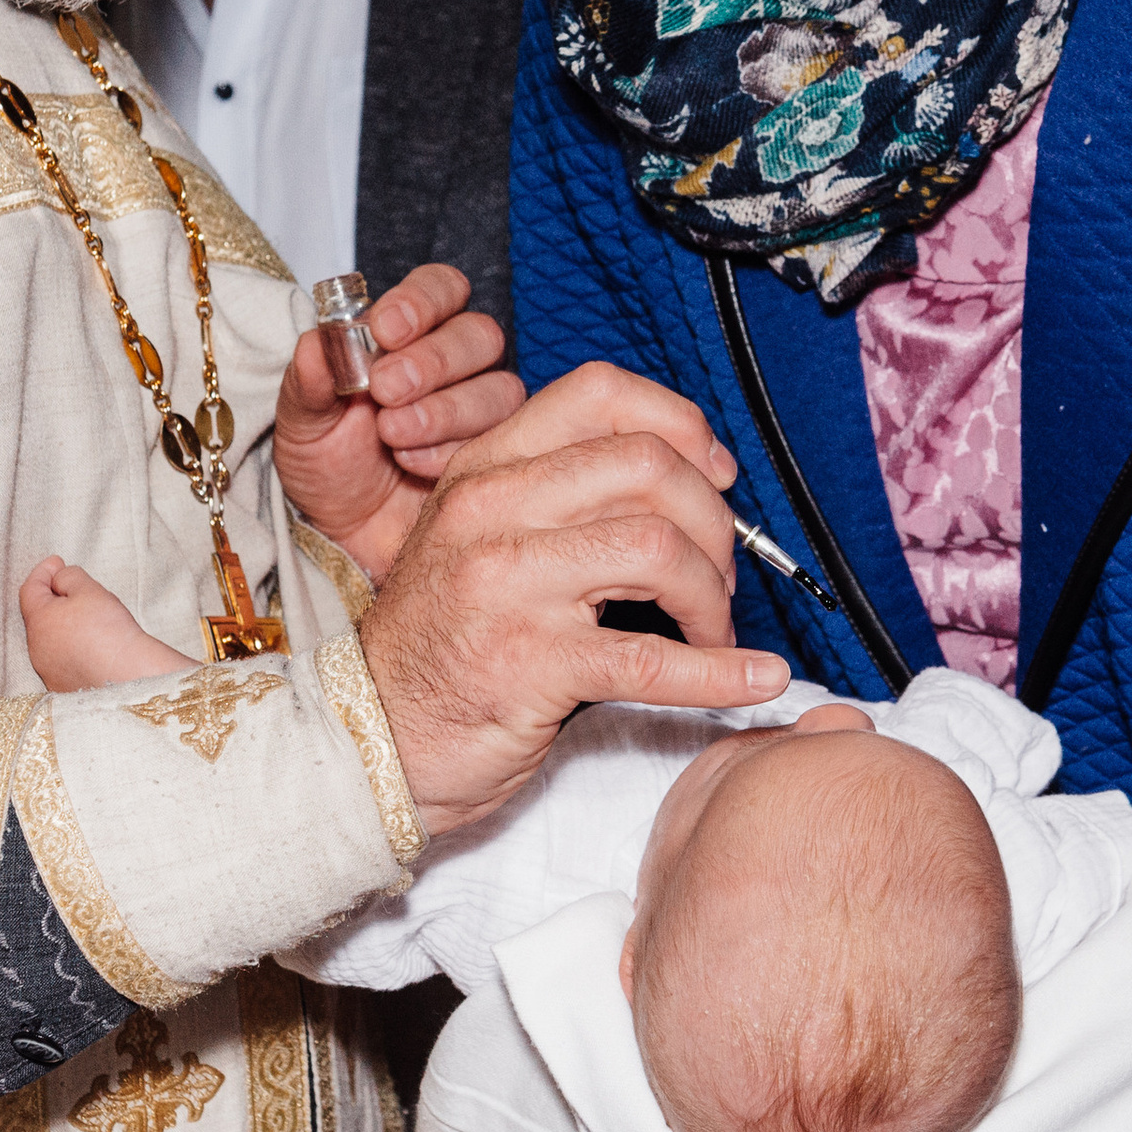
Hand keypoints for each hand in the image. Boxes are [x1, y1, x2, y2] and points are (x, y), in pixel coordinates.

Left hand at [273, 264, 525, 579]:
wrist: (343, 532)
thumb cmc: (326, 463)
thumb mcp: (302, 422)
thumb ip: (309, 380)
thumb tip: (317, 341)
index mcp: (408, 333)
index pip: (441, 288)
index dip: (422, 300)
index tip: (386, 329)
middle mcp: (453, 363)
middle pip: (479, 334)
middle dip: (433, 360)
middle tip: (386, 389)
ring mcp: (480, 408)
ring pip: (497, 388)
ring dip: (443, 411)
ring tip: (392, 436)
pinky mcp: (496, 452)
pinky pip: (501, 440)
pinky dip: (450, 451)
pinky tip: (410, 465)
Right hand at [357, 360, 794, 836]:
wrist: (375, 737)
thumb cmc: (445, 641)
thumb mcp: (481, 538)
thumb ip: (559, 493)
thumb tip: (688, 471)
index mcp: (485, 468)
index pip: (600, 394)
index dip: (680, 424)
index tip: (714, 474)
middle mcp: (493, 512)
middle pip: (648, 466)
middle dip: (712, 520)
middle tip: (718, 571)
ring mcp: (510, 586)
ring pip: (659, 549)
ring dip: (712, 594)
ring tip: (711, 627)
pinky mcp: (532, 664)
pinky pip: (654, 659)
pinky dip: (721, 673)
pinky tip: (755, 677)